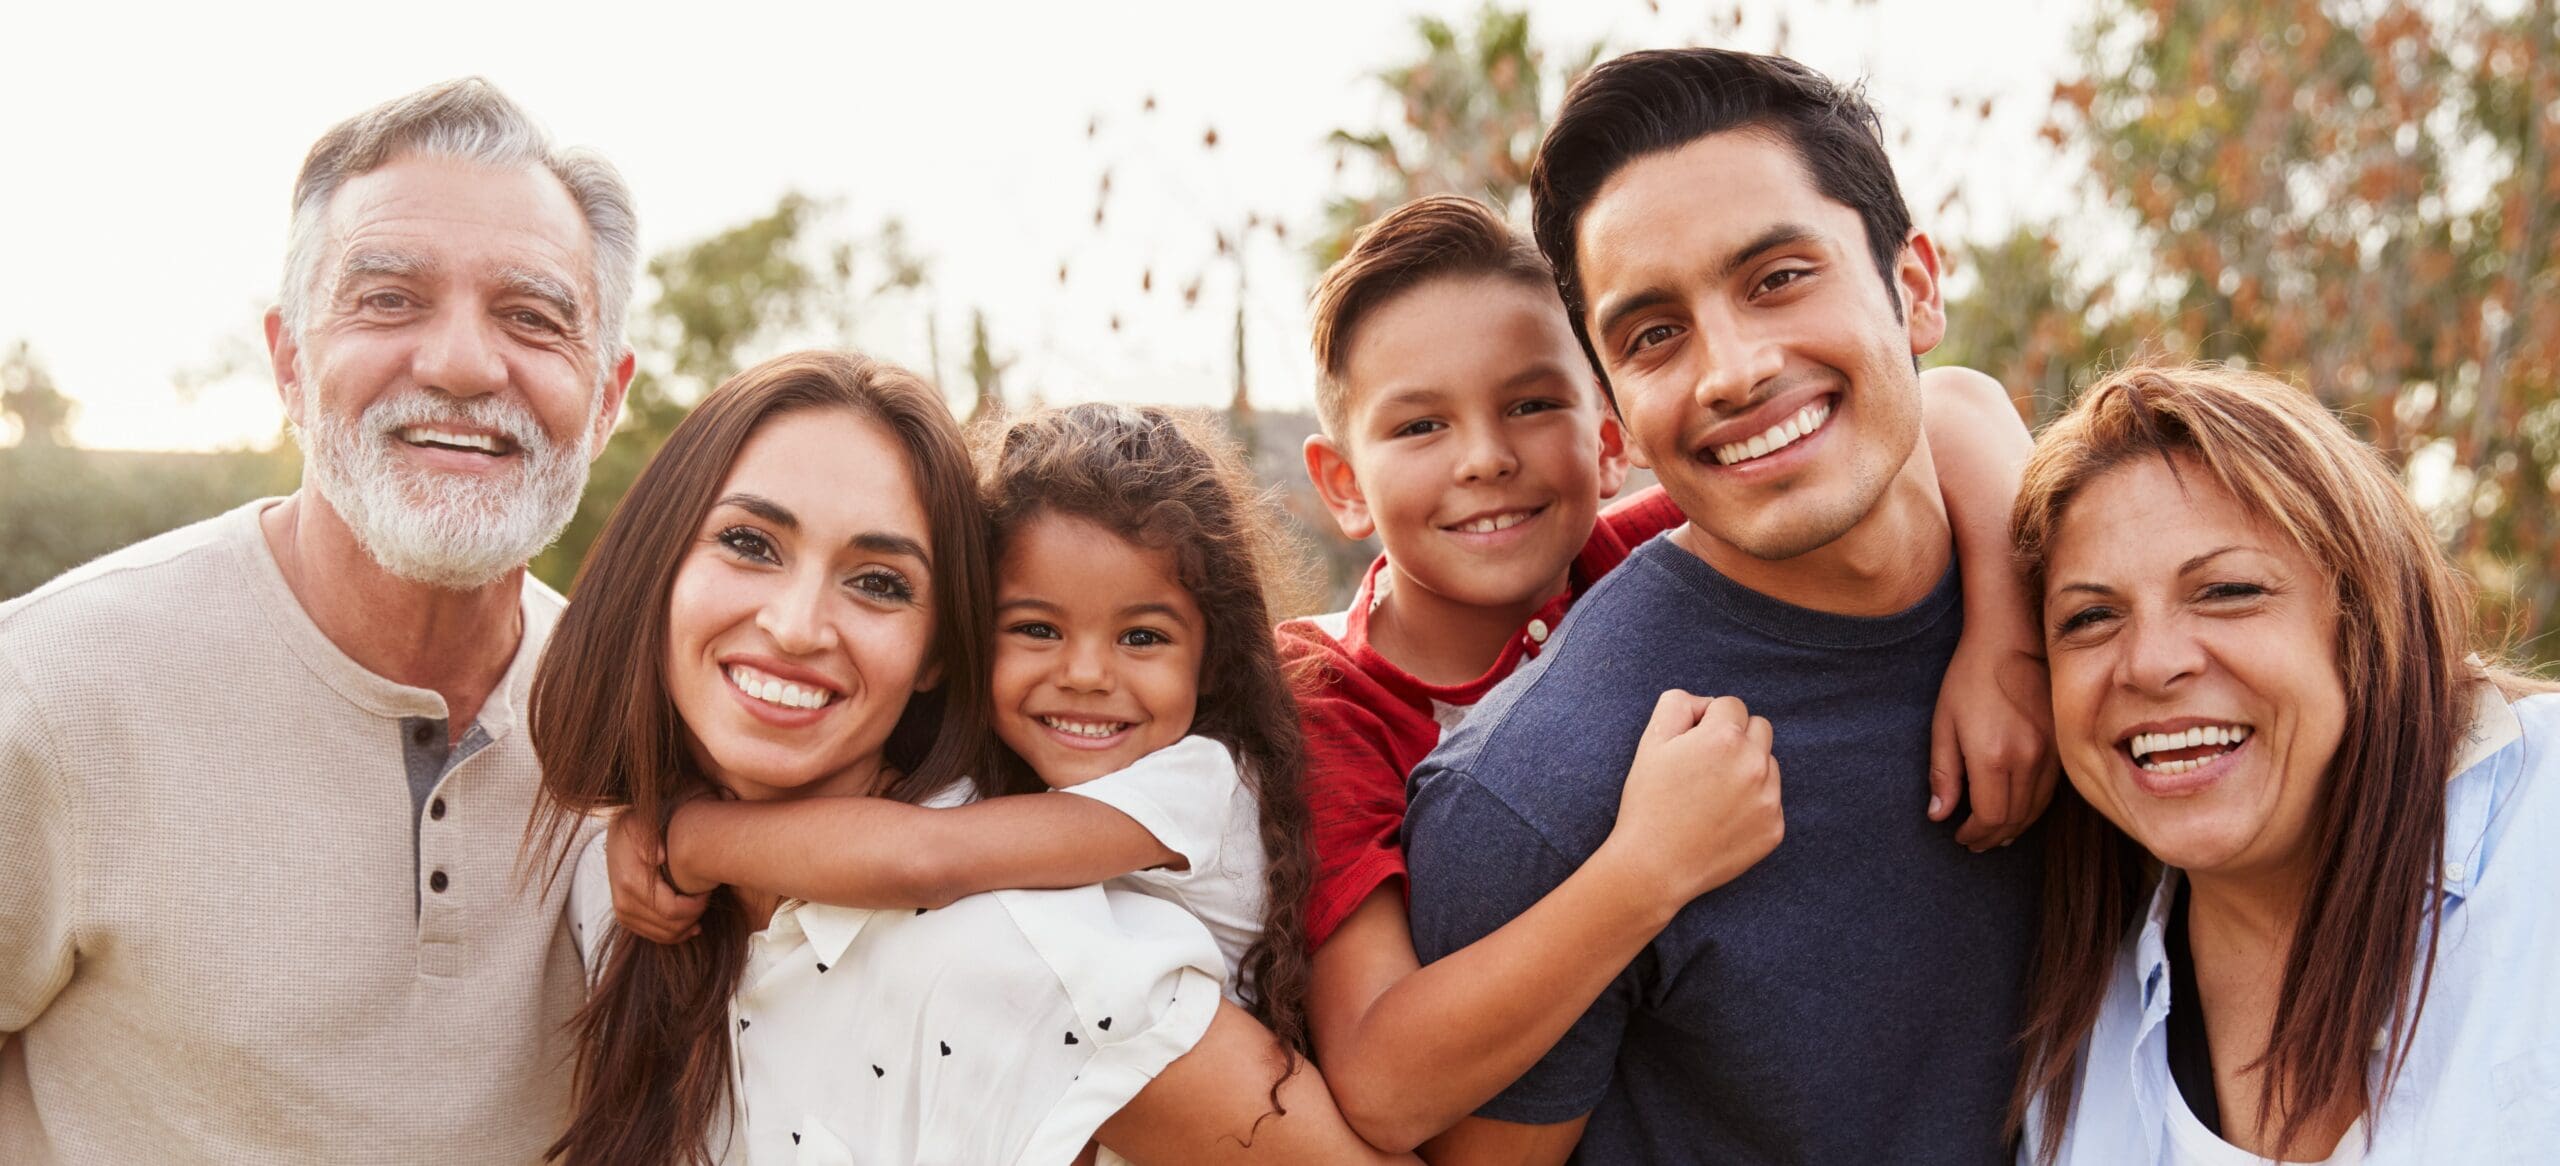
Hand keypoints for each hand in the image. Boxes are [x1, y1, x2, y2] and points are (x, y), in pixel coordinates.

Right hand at [606, 803, 708, 943]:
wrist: (617, 836)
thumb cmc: (636, 828)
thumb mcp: (642, 825)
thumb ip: (651, 839)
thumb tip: (660, 856)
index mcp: (631, 882)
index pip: (672, 909)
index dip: (696, 905)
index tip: (707, 890)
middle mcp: (624, 903)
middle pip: (670, 926)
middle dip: (694, 915)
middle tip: (706, 898)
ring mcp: (623, 913)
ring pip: (664, 935)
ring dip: (687, 925)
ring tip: (700, 907)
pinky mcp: (626, 919)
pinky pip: (656, 936)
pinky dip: (676, 933)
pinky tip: (692, 923)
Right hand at [1600, 690, 1784, 906]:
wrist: (1654, 866)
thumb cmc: (1648, 801)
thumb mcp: (1651, 741)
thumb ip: (1678, 703)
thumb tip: (1706, 704)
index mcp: (1724, 737)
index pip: (1731, 705)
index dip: (1707, 721)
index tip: (1691, 745)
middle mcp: (1754, 764)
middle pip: (1760, 728)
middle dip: (1736, 738)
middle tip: (1705, 766)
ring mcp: (1769, 799)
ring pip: (1768, 764)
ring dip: (1747, 769)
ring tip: (1712, 794)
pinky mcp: (1774, 828)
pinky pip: (1771, 800)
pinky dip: (1752, 803)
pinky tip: (1722, 818)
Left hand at [1928, 634, 2057, 850]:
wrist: (2011, 638)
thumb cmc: (1970, 678)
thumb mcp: (1944, 724)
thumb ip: (1943, 773)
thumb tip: (1939, 816)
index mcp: (1993, 756)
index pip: (1990, 817)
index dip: (1975, 834)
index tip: (1959, 836)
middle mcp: (2028, 759)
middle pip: (2015, 818)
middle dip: (1992, 836)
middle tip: (1974, 842)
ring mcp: (2051, 751)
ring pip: (2036, 809)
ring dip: (2015, 827)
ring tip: (1994, 834)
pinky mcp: (2062, 743)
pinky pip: (2051, 790)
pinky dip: (2033, 808)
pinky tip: (2019, 811)